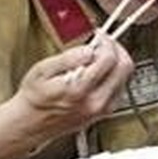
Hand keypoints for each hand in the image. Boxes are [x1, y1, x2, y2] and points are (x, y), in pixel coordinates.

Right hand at [11, 36, 135, 143]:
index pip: (109, 59)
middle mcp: (96, 102)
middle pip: (125, 67)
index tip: (99, 36)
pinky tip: (99, 72)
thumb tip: (89, 50)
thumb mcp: (42, 70)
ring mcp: (103, 109)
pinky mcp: (105, 112)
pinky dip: (114, 75)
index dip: (107, 42)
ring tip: (98, 57)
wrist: (32, 122)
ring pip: (126, 77)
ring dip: (116, 62)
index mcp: (80, 90)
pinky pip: (120, 87)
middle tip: (104, 43)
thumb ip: (68, 58)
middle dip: (116, 49)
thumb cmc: (35, 97)